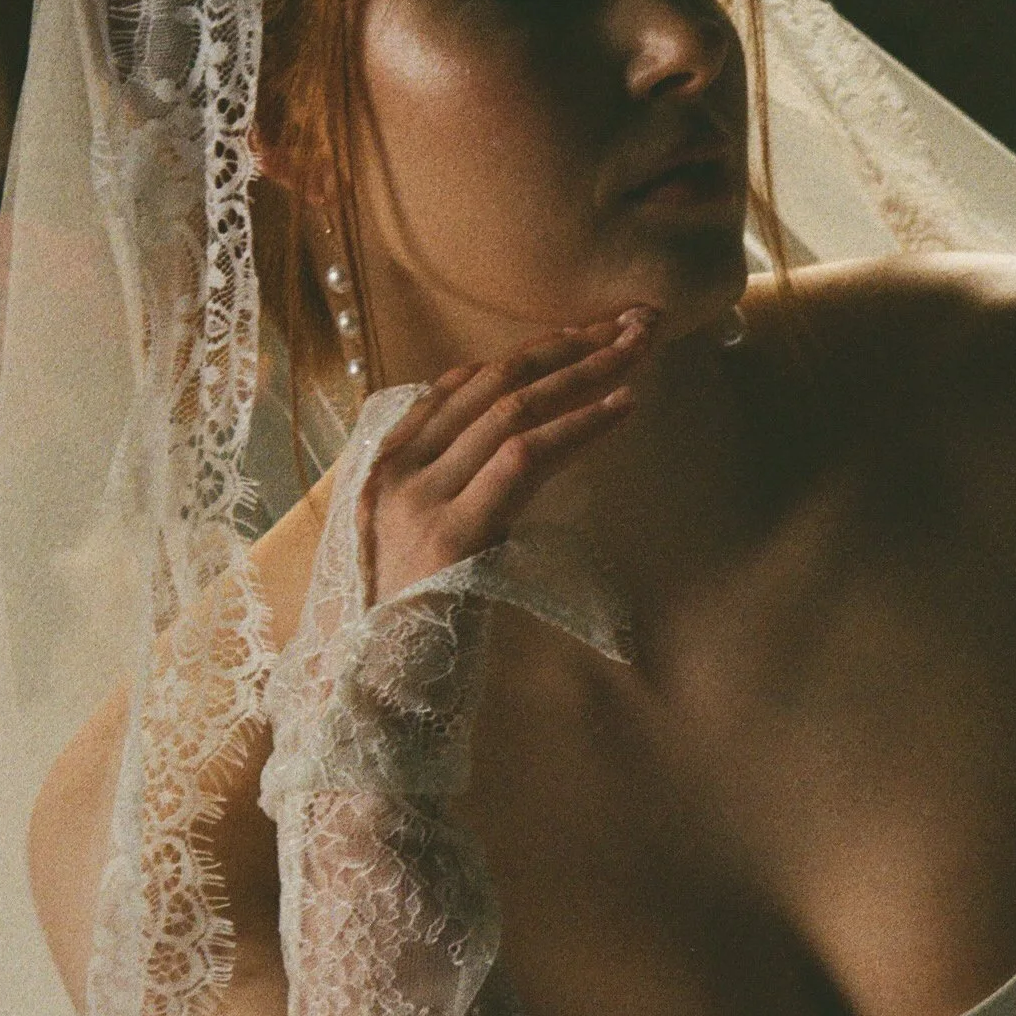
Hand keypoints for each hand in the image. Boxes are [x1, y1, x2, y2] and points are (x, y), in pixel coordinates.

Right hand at [360, 313, 654, 603]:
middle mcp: (398, 470)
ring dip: (585, 373)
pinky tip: (622, 406)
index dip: (531, 352)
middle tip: (634, 322)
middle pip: (496, 383)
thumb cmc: (412, 628)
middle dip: (570, 346)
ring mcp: (421, 498)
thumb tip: (523, 448)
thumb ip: (458, 492)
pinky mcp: (454, 533)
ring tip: (640, 350)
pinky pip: (524, 458)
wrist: (375, 694)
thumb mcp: (425, 544)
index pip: (462, 385)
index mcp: (386, 465)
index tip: (589, 332)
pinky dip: (579, 427)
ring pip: (514, 409)